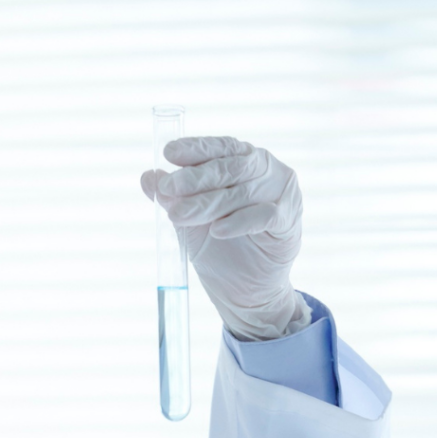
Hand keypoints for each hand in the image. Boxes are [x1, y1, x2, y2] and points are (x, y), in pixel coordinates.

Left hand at [140, 136, 309, 340]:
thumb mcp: (189, 223)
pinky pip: (264, 216)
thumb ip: (172, 199)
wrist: (244, 289)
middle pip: (229, 167)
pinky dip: (238, 222)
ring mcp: (280, 193)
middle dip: (195, 178)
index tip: (168, 152)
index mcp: (241, 162)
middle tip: (168, 186)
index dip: (195, 148)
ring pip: (242, 192)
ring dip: (208, 203)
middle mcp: (264, 171)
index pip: (219, 148)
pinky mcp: (288, 220)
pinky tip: (217, 230)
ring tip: (179, 215)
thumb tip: (148, 177)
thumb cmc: (219, 248)